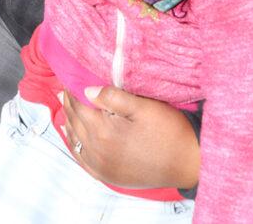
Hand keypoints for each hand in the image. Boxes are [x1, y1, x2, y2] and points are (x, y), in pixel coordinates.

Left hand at [60, 86, 200, 189]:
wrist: (188, 164)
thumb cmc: (169, 131)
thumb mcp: (144, 107)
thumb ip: (113, 97)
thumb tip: (86, 90)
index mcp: (103, 131)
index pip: (78, 105)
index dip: (72, 90)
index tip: (69, 77)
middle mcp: (97, 151)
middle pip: (74, 121)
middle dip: (68, 103)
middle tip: (64, 88)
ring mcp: (100, 166)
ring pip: (74, 139)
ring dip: (69, 121)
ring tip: (66, 105)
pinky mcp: (107, 175)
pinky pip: (81, 158)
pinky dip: (74, 144)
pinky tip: (71, 134)